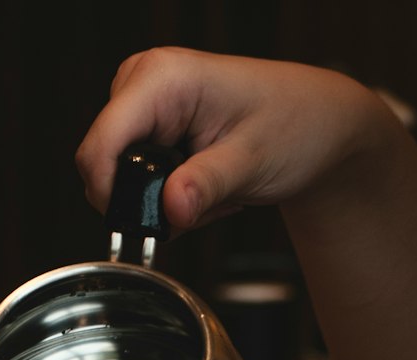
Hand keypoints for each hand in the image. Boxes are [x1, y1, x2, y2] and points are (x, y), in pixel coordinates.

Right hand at [75, 47, 393, 232]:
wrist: (315, 124)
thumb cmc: (293, 125)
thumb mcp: (252, 160)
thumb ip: (207, 186)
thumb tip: (171, 208)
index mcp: (163, 77)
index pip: (100, 144)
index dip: (109, 194)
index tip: (141, 226)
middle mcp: (144, 82)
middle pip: (102, 162)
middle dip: (144, 200)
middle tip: (197, 204)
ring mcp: (143, 104)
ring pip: (118, 176)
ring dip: (160, 200)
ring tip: (208, 190)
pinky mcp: (148, 125)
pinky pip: (134, 178)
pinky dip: (166, 195)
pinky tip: (200, 185)